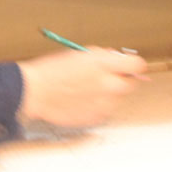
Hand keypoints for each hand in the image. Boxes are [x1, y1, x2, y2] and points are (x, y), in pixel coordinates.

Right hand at [17, 47, 147, 126]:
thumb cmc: (51, 70)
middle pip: (131, 83)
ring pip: (117, 98)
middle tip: (105, 77)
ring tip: (86, 89)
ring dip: (108, 93)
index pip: (137, 65)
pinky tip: (81, 99)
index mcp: (102, 64)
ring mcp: (104, 104)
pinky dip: (97, 104)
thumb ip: (101, 57)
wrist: (34, 92)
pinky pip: (105, 109)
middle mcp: (108, 85)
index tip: (128, 65)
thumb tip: (115, 60)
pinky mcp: (97, 117)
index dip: (132, 64)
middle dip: (121, 79)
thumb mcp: (78, 54)